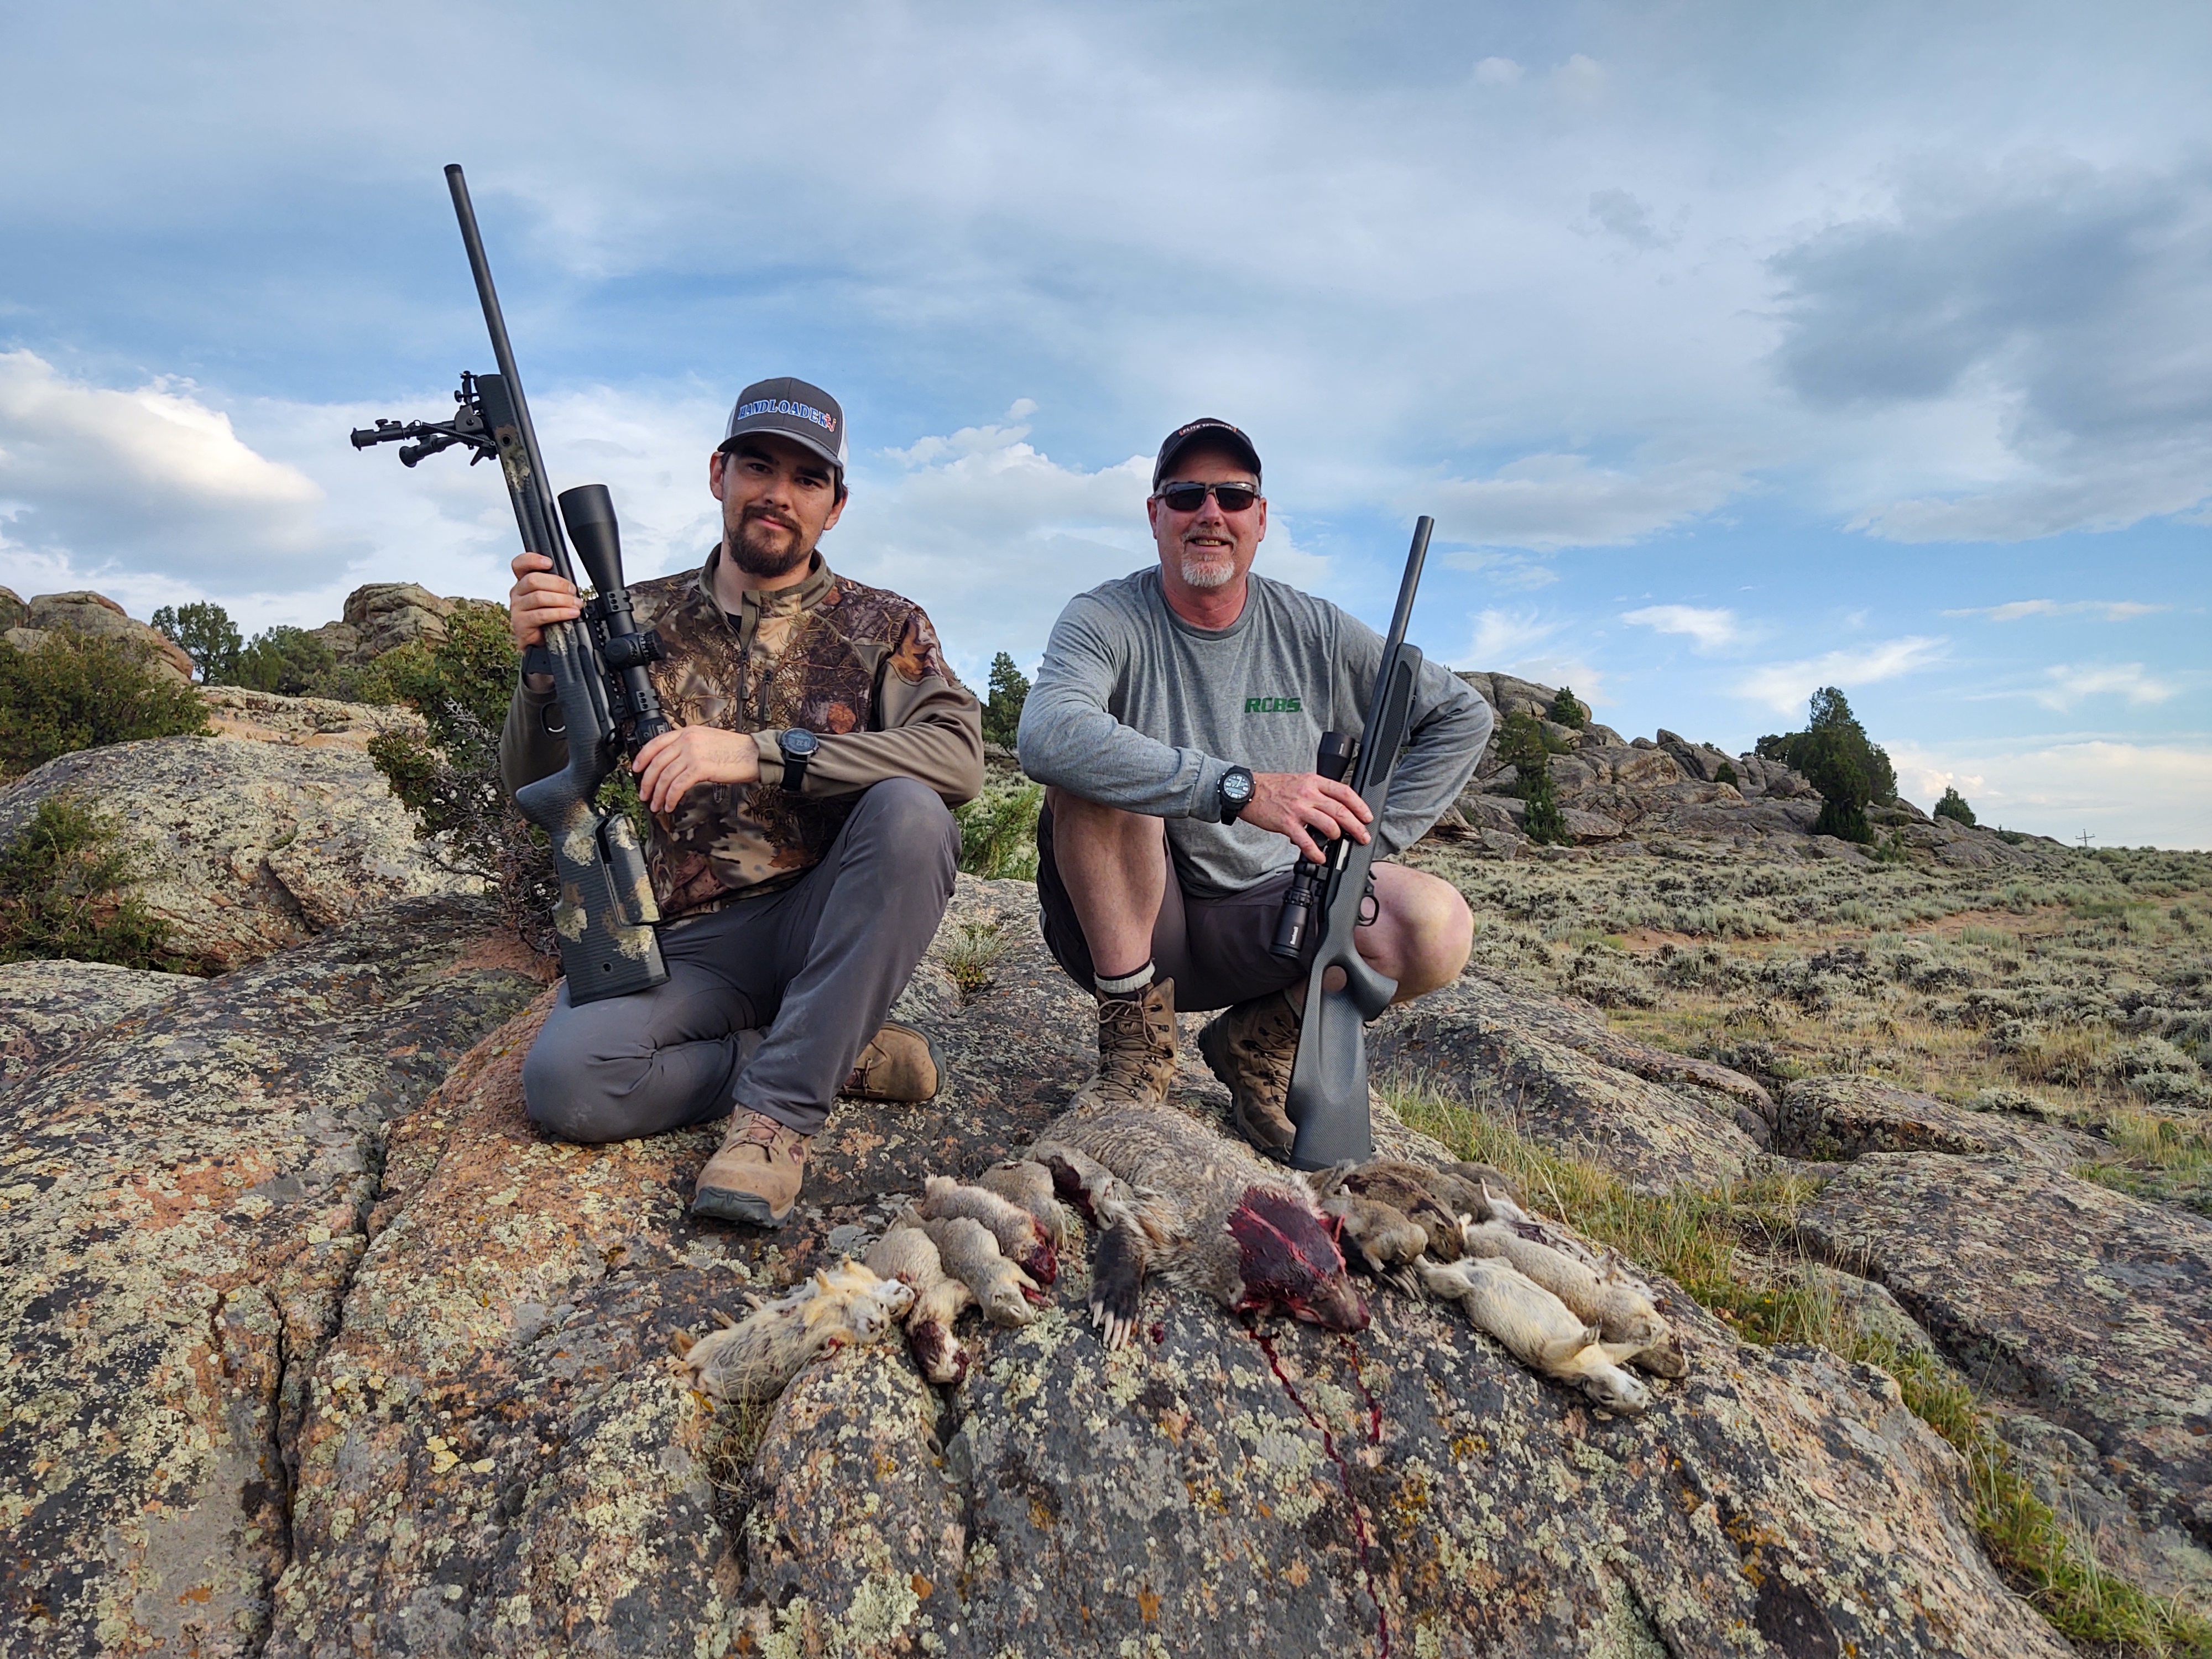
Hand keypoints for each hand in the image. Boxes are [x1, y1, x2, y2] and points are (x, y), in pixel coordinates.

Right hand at [508, 550, 580, 651]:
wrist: (542, 643)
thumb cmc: (548, 619)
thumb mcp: (552, 598)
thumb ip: (555, 587)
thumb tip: (570, 585)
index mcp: (523, 583)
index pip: (519, 565)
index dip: (532, 560)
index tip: (549, 563)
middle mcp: (516, 593)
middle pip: (533, 580)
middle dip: (558, 584)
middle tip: (573, 592)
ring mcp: (516, 608)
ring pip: (539, 597)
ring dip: (562, 600)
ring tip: (576, 605)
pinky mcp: (520, 623)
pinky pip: (541, 614)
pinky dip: (560, 613)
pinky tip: (571, 614)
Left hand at [632, 726, 760, 815]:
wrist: (754, 754)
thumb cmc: (736, 750)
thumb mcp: (708, 740)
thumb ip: (689, 746)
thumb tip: (674, 762)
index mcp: (688, 732)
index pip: (656, 743)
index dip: (642, 757)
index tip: (636, 769)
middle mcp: (687, 740)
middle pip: (657, 762)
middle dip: (647, 782)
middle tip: (644, 794)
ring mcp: (693, 753)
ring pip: (665, 776)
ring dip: (657, 793)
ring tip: (655, 804)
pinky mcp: (700, 768)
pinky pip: (678, 785)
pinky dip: (670, 797)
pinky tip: (669, 805)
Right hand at [1241, 771, 1371, 861]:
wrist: (1249, 791)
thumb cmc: (1274, 787)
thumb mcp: (1300, 780)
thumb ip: (1318, 792)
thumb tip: (1336, 808)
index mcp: (1314, 781)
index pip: (1344, 792)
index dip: (1359, 805)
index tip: (1367, 816)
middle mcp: (1308, 794)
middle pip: (1340, 810)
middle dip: (1356, 826)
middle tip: (1363, 836)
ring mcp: (1298, 808)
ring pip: (1327, 824)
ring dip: (1338, 836)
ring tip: (1338, 841)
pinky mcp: (1286, 823)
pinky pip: (1306, 841)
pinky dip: (1316, 852)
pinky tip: (1320, 857)